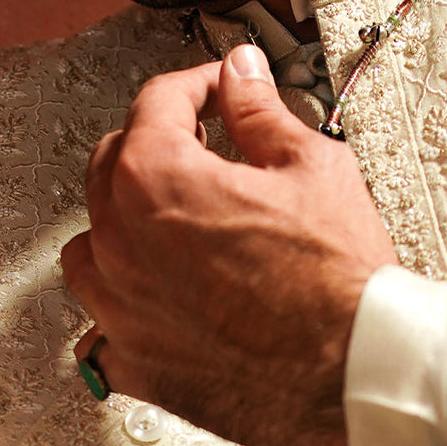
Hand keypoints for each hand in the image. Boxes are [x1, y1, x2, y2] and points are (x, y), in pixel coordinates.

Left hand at [61, 44, 397, 445]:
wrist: (355, 368)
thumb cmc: (338, 281)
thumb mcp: (311, 167)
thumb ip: (260, 113)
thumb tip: (241, 77)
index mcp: (155, 180)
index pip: (156, 105)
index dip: (195, 87)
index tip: (216, 92)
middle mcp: (121, 242)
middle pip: (112, 168)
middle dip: (156, 146)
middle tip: (202, 147)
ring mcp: (120, 309)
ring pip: (91, 246)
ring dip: (123, 225)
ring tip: (168, 226)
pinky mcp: (137, 364)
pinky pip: (99, 333)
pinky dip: (119, 313)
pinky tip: (148, 305)